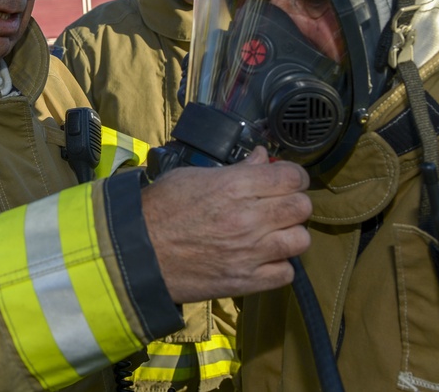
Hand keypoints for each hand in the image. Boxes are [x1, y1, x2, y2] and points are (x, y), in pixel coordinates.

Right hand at [142, 146, 311, 302]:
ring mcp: (250, 252)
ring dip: (291, 234)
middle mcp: (249, 218)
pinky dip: (280, 266)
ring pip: (301, 240)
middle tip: (279, 205)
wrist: (137, 252)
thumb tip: (262, 158)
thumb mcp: (195, 176)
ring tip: (275, 233)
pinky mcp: (245, 281)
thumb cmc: (161, 208)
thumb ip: (236, 168)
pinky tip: (264, 258)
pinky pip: (286, 273)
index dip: (293, 176)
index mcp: (236, 186)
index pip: (292, 176)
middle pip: (302, 206)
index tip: (286, 180)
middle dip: (294, 202)